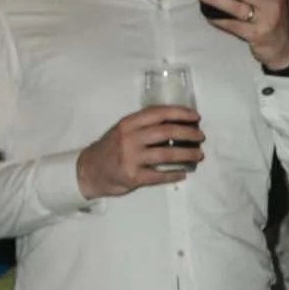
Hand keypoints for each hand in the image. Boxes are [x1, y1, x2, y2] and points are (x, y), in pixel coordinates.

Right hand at [76, 105, 202, 196]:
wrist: (88, 170)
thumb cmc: (110, 148)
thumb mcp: (122, 130)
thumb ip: (143, 126)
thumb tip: (176, 123)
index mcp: (128, 123)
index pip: (158, 113)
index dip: (179, 113)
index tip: (195, 116)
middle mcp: (129, 138)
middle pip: (166, 132)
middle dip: (188, 133)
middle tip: (201, 137)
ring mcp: (130, 158)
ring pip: (166, 154)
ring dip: (187, 154)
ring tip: (199, 155)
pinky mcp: (132, 176)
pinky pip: (159, 176)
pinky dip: (174, 174)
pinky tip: (184, 173)